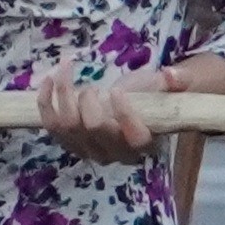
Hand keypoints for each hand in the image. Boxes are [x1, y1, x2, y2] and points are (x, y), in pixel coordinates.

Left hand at [37, 65, 183, 161]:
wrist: (130, 110)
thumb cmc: (151, 97)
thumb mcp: (168, 86)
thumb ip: (178, 81)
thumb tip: (173, 75)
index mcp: (145, 142)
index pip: (135, 137)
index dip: (125, 114)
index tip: (116, 90)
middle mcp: (115, 152)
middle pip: (94, 127)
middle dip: (89, 99)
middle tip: (93, 87)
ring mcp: (88, 150)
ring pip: (68, 124)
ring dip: (63, 93)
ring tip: (67, 71)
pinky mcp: (67, 142)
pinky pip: (50, 124)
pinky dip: (46, 100)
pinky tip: (49, 78)